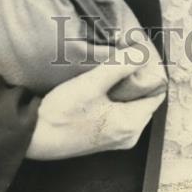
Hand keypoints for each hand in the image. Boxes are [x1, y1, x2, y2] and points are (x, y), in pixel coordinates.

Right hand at [26, 55, 165, 160]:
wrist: (35, 137)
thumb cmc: (62, 113)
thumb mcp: (93, 83)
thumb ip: (121, 66)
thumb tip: (143, 52)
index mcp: (131, 124)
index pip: (156, 93)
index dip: (151, 72)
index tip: (140, 54)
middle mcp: (129, 135)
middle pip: (145, 99)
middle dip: (138, 77)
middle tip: (126, 56)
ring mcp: (116, 138)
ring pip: (132, 105)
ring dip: (125, 86)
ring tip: (113, 67)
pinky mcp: (104, 136)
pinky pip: (120, 112)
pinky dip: (116, 97)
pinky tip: (103, 84)